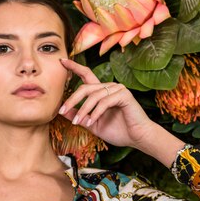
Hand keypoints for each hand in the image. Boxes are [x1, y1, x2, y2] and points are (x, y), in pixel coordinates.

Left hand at [58, 59, 184, 166]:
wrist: (138, 139)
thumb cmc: (118, 131)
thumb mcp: (92, 124)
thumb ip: (79, 116)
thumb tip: (61, 111)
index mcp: (102, 92)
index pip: (86, 75)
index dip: (74, 67)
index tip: (62, 61)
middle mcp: (109, 87)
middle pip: (85, 87)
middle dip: (72, 99)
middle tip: (62, 110)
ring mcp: (117, 89)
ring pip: (93, 96)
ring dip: (83, 110)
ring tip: (77, 122)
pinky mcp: (124, 95)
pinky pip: (104, 102)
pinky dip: (95, 112)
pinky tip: (91, 122)